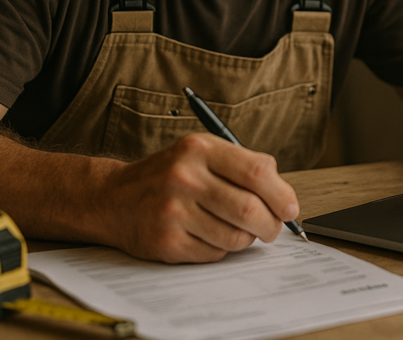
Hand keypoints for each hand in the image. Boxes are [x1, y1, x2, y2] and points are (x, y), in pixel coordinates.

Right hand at [106, 133, 299, 262]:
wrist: (112, 198)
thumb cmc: (167, 176)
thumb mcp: (201, 153)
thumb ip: (242, 165)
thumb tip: (285, 195)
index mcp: (199, 149)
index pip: (257, 172)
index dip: (282, 194)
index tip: (290, 208)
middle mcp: (184, 177)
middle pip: (250, 209)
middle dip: (271, 224)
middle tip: (272, 228)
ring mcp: (173, 211)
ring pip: (235, 237)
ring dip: (246, 239)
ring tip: (239, 231)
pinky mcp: (166, 242)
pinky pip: (214, 254)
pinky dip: (222, 250)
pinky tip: (211, 236)